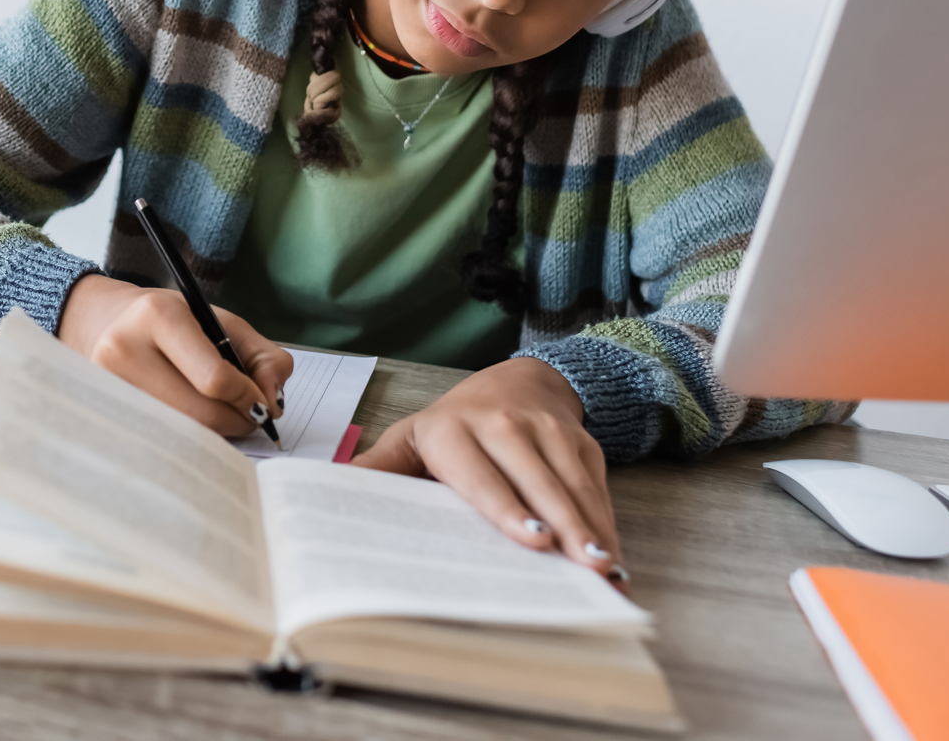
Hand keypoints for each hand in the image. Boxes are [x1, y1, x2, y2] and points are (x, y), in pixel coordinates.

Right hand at [57, 273, 292, 437]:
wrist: (111, 323)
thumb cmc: (176, 325)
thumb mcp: (225, 324)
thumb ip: (264, 358)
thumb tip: (272, 403)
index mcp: (158, 315)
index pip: (214, 378)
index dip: (248, 399)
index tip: (261, 404)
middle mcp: (123, 348)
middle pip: (198, 414)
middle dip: (235, 422)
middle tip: (249, 419)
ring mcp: (106, 383)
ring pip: (179, 433)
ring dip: (213, 434)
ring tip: (220, 416)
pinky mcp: (102, 410)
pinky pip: (158, 439)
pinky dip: (186, 438)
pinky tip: (190, 423)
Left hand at [351, 357, 625, 585]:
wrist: (520, 380)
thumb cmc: (457, 423)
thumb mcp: (414, 436)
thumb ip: (382, 466)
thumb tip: (335, 486)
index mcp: (454, 430)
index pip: (481, 476)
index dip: (507, 508)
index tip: (530, 538)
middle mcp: (504, 426)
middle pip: (536, 481)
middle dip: (562, 524)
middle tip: (582, 566)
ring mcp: (548, 431)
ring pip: (571, 484)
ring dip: (592, 527)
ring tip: (605, 569)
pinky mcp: (581, 442)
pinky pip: (595, 485)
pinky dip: (606, 520)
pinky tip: (613, 555)